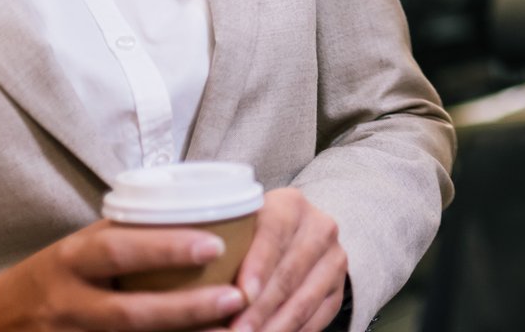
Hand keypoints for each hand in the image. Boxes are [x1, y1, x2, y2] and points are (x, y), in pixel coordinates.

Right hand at [0, 220, 245, 331]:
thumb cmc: (55, 273)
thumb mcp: (81, 246)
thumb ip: (129, 234)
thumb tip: (200, 208)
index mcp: (71, 260)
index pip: (119, 250)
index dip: (167, 249)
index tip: (216, 244)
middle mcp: (67, 304)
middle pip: (129, 312)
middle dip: (185, 308)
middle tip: (236, 297)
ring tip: (229, 331)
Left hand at [229, 189, 345, 331]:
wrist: (293, 238)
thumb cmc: (249, 235)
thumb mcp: (238, 226)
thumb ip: (221, 243)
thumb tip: (186, 278)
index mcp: (290, 205)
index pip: (274, 233)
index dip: (257, 266)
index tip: (240, 294)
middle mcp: (319, 227)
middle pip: (288, 273)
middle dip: (259, 308)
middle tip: (236, 331)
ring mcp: (334, 258)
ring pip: (303, 299)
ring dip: (274, 325)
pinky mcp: (339, 286)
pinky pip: (317, 316)